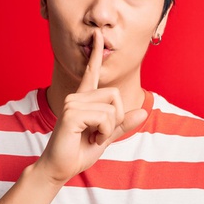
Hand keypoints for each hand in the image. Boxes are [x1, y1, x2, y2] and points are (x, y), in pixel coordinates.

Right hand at [34, 29, 147, 184]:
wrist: (59, 168)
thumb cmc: (78, 152)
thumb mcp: (106, 136)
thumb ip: (122, 123)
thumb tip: (143, 111)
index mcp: (83, 99)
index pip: (91, 72)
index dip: (96, 53)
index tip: (98, 35)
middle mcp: (76, 97)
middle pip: (114, 95)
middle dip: (115, 119)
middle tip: (99, 134)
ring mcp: (72, 103)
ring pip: (111, 108)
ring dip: (108, 129)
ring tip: (92, 137)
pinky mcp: (71, 114)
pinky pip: (104, 118)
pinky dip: (104, 133)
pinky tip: (91, 139)